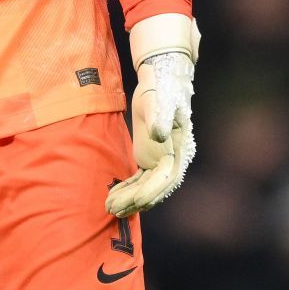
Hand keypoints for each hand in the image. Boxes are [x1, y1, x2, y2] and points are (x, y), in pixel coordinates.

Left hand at [107, 14, 200, 217]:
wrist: (160, 80)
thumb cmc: (161, 89)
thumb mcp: (159, 100)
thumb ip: (160, 117)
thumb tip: (160, 134)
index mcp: (179, 149)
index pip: (168, 177)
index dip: (152, 191)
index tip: (136, 201)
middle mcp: (172, 159)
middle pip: (155, 188)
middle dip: (135, 201)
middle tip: (113, 209)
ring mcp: (160, 161)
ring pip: (145, 187)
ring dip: (128, 198)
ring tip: (108, 207)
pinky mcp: (148, 158)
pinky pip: (138, 179)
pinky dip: (126, 188)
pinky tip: (113, 196)